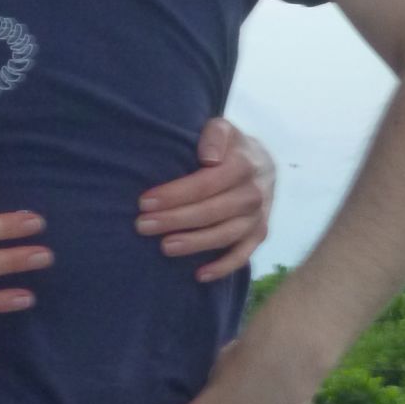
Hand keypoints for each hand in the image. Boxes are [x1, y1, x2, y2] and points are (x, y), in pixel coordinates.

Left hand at [135, 116, 274, 280]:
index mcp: (245, 164)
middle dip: (175, 219)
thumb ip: (215, 134)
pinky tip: (199, 275)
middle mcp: (255, 192)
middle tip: (143, 225)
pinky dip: (223, 267)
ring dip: (194, 244)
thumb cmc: (230, 146)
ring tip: (164, 247)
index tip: (145, 202)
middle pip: (212, 211)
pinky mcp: (260, 234)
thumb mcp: (223, 128)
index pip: (206, 183)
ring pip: (226, 235)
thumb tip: (208, 157)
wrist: (262, 162)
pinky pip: (243, 255)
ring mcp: (259, 216)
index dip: (174, 194)